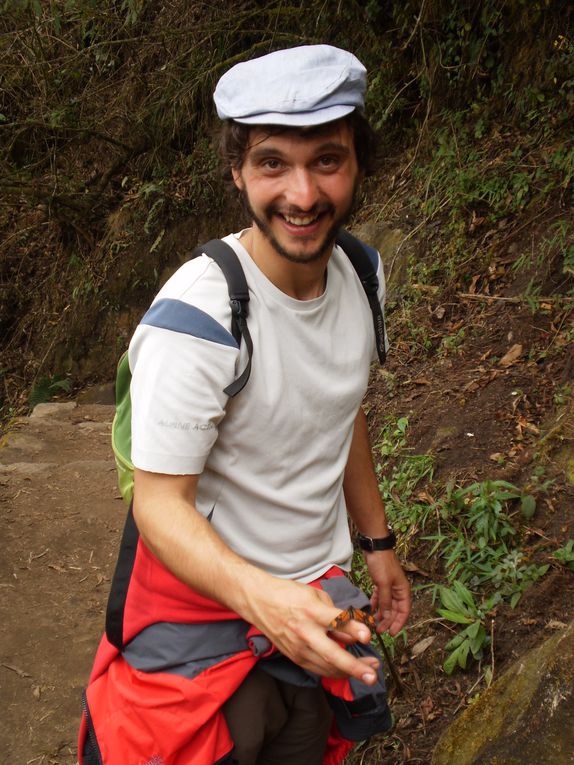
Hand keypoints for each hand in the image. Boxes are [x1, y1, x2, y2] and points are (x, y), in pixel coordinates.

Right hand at [245, 577, 379, 684]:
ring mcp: (298, 647)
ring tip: (368, 673)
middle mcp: (305, 632)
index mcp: (311, 611)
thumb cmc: (289, 594)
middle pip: (332, 654)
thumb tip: (352, 634)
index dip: (353, 629)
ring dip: (349, 672)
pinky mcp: (294, 657)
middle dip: (354, 667)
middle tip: (372, 675)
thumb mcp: (315, 595)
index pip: (336, 622)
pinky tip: (347, 671)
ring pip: (326, 667)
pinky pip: (318, 669)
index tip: (367, 636)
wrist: (259, 602)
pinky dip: (334, 671)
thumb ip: (335, 614)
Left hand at [365, 550, 410, 634]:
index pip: (404, 611)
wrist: (374, 547)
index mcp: (403, 590)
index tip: (392, 633)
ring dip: (382, 615)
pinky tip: (371, 611)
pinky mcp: (380, 583)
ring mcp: (389, 586)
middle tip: (379, 631)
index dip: (399, 623)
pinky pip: (379, 598)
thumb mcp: (384, 584)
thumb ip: (385, 601)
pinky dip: (376, 605)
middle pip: (395, 610)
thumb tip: (386, 617)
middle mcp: (397, 590)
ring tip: (374, 624)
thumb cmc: (382, 563)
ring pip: (387, 605)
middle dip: (388, 621)